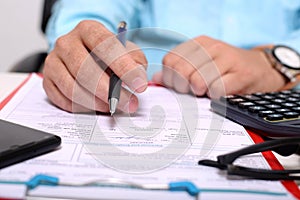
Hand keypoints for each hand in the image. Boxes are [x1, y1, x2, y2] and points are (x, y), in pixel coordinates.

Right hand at [43, 20, 147, 112]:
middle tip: (129, 103)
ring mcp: (53, 61)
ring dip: (96, 102)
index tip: (140, 85)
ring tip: (114, 107)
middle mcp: (67, 42)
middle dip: (110, 91)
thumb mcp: (126, 51)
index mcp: (88, 29)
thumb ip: (135, 60)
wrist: (84, 54)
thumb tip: (138, 77)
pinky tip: (96, 107)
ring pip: (72, 87)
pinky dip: (82, 107)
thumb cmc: (108, 55)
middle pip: (85, 69)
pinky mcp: (47, 80)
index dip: (124, 67)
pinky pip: (63, 99)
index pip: (105, 46)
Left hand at [152, 35, 285, 97]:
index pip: (170, 60)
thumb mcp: (201, 65)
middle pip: (181, 71)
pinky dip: (214, 96)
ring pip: (197, 81)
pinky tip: (219, 93)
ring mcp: (227, 58)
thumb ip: (178, 71)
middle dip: (183, 88)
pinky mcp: (241, 73)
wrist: (260, 69)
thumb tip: (156, 79)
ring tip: (207, 91)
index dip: (170, 78)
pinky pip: (216, 90)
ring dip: (199, 92)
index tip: (179, 86)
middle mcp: (211, 47)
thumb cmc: (226, 70)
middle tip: (193, 91)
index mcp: (198, 43)